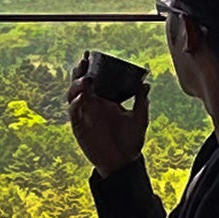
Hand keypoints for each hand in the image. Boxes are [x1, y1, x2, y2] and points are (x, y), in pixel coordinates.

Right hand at [65, 58, 148, 175]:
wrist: (122, 163)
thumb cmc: (131, 141)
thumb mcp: (139, 119)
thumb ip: (141, 102)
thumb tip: (146, 84)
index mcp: (105, 99)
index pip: (93, 78)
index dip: (89, 66)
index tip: (89, 54)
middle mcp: (92, 104)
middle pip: (79, 83)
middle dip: (79, 71)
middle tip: (84, 62)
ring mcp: (84, 115)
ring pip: (73, 95)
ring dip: (77, 85)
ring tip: (86, 80)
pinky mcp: (79, 127)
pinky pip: (74, 112)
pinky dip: (76, 104)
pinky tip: (83, 98)